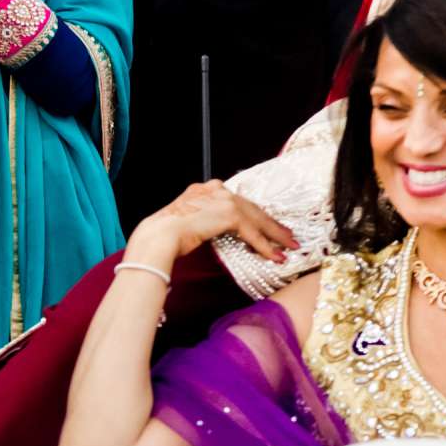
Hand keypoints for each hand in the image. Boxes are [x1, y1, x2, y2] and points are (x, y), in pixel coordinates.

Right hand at [132, 180, 299, 265]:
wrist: (156, 238)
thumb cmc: (160, 236)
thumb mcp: (183, 222)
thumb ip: (199, 220)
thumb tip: (207, 231)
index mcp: (203, 190)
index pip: (236, 203)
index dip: (252, 216)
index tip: (264, 225)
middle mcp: (215, 189)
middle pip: (251, 208)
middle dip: (270, 224)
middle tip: (286, 235)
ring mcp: (223, 199)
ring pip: (257, 218)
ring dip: (275, 234)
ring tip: (289, 245)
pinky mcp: (229, 214)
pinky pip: (253, 232)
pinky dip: (265, 246)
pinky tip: (275, 256)